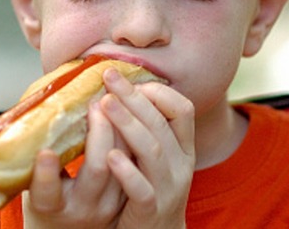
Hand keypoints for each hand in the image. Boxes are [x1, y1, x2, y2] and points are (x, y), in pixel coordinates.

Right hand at [22, 99, 127, 227]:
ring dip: (120, 128)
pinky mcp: (129, 198)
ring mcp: (109, 205)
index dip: (45, 175)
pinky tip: (129, 116)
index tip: (45, 152)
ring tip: (113, 102)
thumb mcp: (31, 180)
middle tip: (95, 103)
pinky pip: (136, 161)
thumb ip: (34, 147)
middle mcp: (81, 208)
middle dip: (100, 131)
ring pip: (122, 162)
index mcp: (50, 207)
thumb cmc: (48, 198)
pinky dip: (132, 136)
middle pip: (97, 169)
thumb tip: (37, 94)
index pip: (47, 193)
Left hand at [100, 67, 195, 228]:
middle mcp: (180, 165)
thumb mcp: (155, 156)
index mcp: (183, 148)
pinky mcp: (151, 211)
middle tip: (109, 77)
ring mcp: (168, 189)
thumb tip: (118, 89)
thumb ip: (146, 129)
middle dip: (134, 97)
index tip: (131, 79)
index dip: (158, 91)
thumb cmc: (149, 188)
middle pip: (161, 123)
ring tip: (104, 104)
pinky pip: (142, 189)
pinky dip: (126, 171)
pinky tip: (109, 156)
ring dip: (128, 124)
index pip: (183, 109)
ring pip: (152, 151)